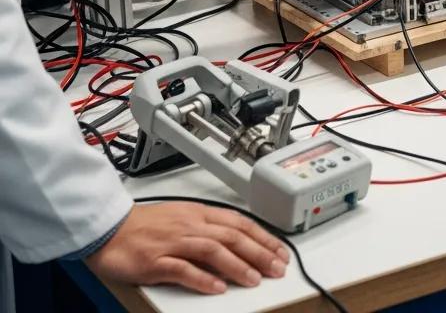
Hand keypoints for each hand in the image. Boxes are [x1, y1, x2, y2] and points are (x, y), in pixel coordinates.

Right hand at [85, 201, 288, 294]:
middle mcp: (191, 225)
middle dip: (259, 253)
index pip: (240, 223)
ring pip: (213, 250)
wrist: (109, 228)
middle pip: (232, 236)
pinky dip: (202, 278)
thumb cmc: (146, 225)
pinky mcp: (156, 261)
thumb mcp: (184, 218)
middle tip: (277, 268)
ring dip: (237, 265)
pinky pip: (183, 269)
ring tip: (255, 279)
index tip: (280, 251)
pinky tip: (217, 288)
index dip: (263, 237)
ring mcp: (174, 242)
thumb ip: (209, 228)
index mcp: (200, 214)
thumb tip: (237, 243)